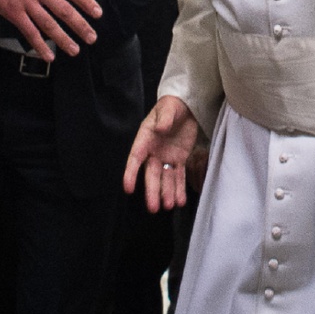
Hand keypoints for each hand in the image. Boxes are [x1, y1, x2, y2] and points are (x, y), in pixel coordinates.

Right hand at [0, 0, 100, 59]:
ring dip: (64, 39)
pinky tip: (49, 56)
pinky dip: (40, 46)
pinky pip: (29, 32)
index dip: (86, 2)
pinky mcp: (12, 12)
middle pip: (64, 10)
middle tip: (92, 38)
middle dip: (80, 26)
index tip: (97, 14)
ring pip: (49, 24)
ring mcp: (26, 1)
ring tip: (75, 50)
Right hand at [123, 96, 200, 211]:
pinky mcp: (178, 160)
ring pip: (164, 178)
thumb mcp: (168, 108)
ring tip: (169, 206)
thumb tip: (160, 128)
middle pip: (151, 174)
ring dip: (166, 193)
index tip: (127, 188)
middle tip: (153, 208)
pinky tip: (180, 201)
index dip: (131, 173)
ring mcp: (166, 157)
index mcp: (145, 138)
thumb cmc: (172, 105)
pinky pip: (178, 176)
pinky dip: (179, 189)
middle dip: (152, 191)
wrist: (187, 106)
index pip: (135, 158)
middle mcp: (153, 151)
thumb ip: (164, 118)